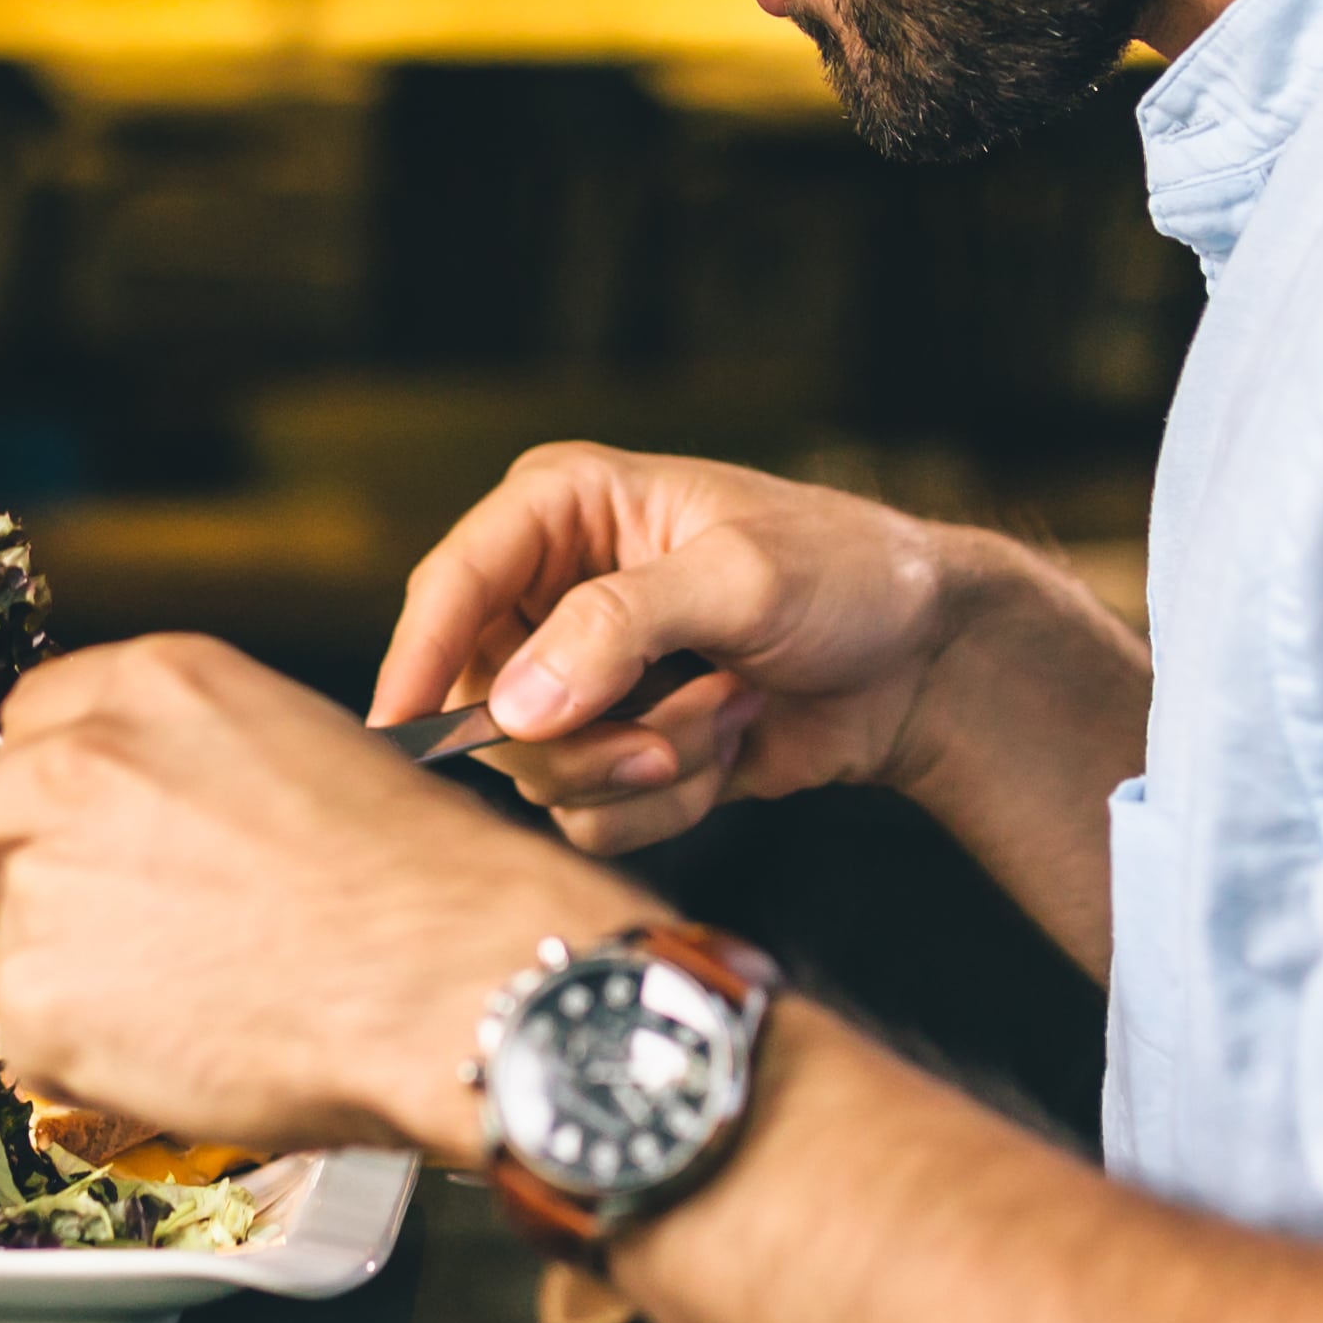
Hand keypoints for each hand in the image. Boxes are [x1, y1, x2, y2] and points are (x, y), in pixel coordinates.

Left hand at [0, 631, 625, 1162]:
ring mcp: (48, 877)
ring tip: (193, 999)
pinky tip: (186, 1049)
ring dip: (78, 972)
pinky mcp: (39, 994)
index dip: (62, 789)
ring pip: (15, 933)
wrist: (451, 979)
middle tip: (125, 926)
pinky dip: (90, 1059)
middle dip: (31, 869)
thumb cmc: (424, 882)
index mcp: (153, 686)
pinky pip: (31, 1035)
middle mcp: (80, 764)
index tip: (91, 832)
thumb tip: (157, 822)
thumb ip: (197, 767)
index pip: (33, 720)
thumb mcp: (307, 752)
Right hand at [370, 447, 1011, 859]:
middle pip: (479, 700)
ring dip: (641, 766)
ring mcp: (581, 678)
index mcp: (562, 510)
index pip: (453, 583)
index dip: (416, 656)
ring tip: (723, 713)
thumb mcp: (741, 578)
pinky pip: (589, 812)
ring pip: (535, 767)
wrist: (925, 660)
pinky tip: (730, 742)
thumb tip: (514, 702)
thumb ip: (619, 627)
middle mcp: (551, 592)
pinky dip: (667, 800)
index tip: (397, 728)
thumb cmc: (847, 576)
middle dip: (581, 736)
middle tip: (665, 731)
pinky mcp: (615, 746)